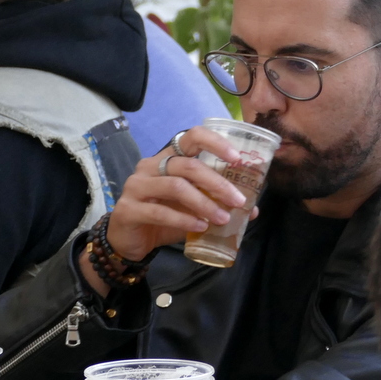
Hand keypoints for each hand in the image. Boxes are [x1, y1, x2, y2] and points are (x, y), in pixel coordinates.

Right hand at [79, 127, 254, 295]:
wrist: (129, 241)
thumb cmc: (163, 218)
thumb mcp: (192, 209)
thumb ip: (216, 204)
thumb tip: (252, 209)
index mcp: (167, 158)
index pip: (191, 137)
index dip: (215, 143)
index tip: (237, 159)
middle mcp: (150, 166)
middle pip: (188, 165)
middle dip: (217, 183)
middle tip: (238, 200)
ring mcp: (136, 186)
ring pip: (176, 187)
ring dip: (204, 203)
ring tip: (223, 219)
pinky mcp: (128, 209)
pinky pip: (160, 212)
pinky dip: (184, 220)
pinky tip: (200, 227)